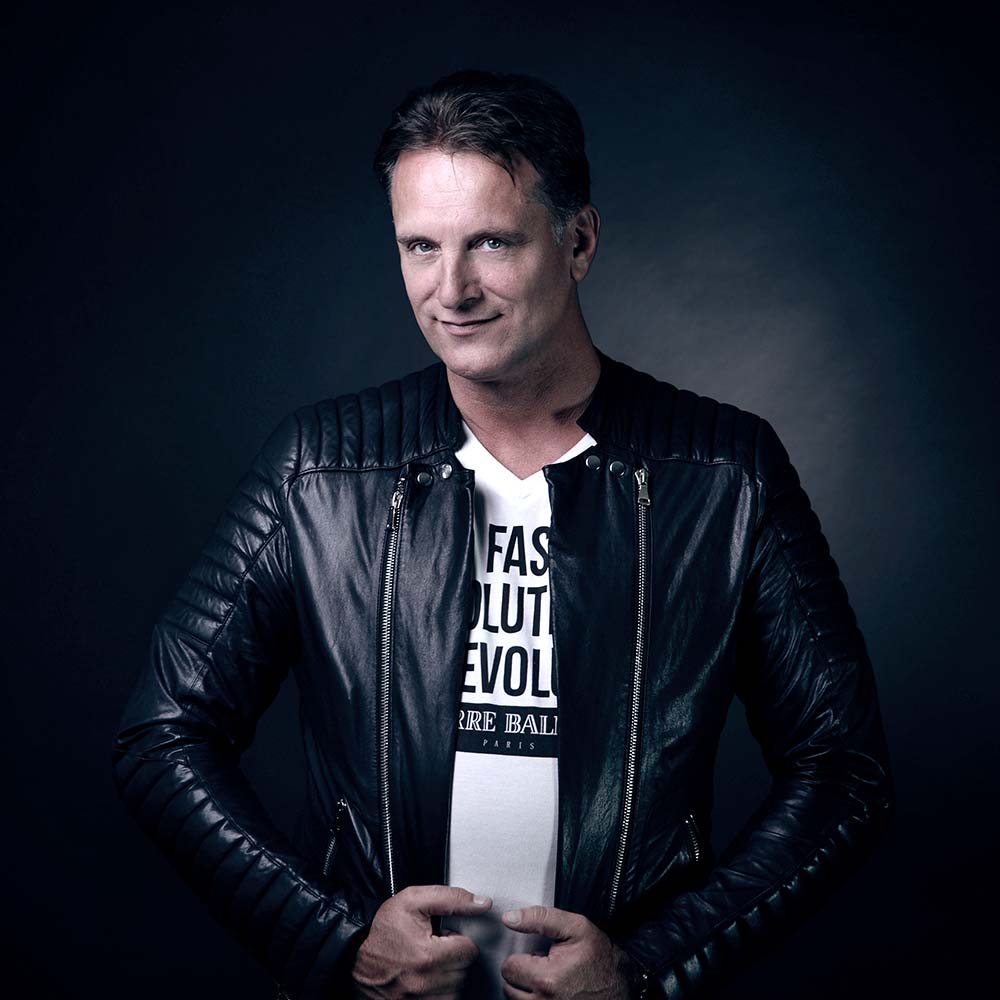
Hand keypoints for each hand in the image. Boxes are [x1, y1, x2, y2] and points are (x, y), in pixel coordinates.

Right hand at [351, 884, 491, 998]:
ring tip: (428, 963)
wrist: (354, 956)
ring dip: (447, 974)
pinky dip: (440, 989)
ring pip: (456, 987)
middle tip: (433, 947)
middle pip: (464, 970)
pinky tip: (426, 978)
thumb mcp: (413, 900)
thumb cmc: (382, 930)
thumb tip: (483, 904)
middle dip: (453, 956)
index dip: (456, 938)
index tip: (442, 936)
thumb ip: (452, 898)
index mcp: (428, 956)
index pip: (469, 949)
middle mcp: (426, 984)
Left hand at [499, 905, 631, 998]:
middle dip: (522, 974)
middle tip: (544, 966)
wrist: (620, 984)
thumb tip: (509, 918)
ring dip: (526, 990)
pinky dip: (535, 999)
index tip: (538, 955)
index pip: (508, 967)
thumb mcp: (574, 927)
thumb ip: (539, 918)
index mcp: (547, 979)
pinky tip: (549, 992)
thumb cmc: (599, 955)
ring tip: (547, 979)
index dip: (521, 957)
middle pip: (509, 986)